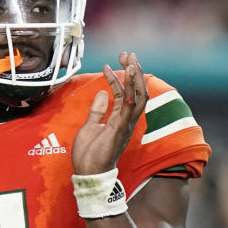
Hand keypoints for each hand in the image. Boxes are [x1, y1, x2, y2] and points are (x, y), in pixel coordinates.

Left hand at [72, 52, 147, 174]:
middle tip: (128, 54)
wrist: (88, 173)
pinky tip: (126, 74)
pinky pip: (130, 105)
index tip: (111, 63)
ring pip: (138, 95)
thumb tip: (102, 93)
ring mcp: (126, 123)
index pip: (125, 94)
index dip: (120, 78)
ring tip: (130, 59)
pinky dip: (130, 88)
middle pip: (137, 91)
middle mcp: (126, 120)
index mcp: (119, 119)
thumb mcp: (90, 126)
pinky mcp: (121, 127)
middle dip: (134, 72)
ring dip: (135, 76)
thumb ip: (97, 110)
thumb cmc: (90, 155)